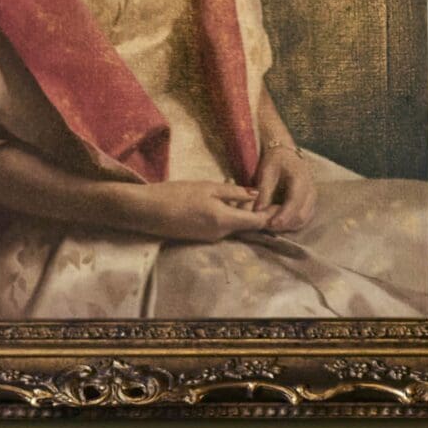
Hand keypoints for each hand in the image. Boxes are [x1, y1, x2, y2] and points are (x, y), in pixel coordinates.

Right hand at [131, 179, 277, 242]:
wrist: (147, 212)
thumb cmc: (176, 194)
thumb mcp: (207, 187)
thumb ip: (234, 192)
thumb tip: (256, 194)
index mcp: (224, 221)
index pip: (258, 222)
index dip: (271, 214)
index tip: (279, 203)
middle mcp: (221, 235)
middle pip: (248, 227)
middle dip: (260, 215)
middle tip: (271, 198)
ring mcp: (210, 239)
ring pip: (236, 228)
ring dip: (244, 216)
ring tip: (251, 199)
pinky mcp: (201, 239)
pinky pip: (223, 229)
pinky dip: (230, 219)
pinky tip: (228, 205)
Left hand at [254, 143, 316, 231]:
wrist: (286, 155)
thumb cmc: (275, 161)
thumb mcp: (266, 172)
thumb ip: (263, 192)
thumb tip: (257, 212)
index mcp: (301, 179)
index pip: (294, 202)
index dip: (283, 216)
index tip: (270, 224)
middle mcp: (311, 190)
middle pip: (302, 215)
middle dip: (284, 225)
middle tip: (267, 227)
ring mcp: (312, 198)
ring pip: (304, 220)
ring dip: (288, 227)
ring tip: (271, 226)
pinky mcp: (310, 204)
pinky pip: (304, 220)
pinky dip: (291, 225)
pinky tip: (278, 224)